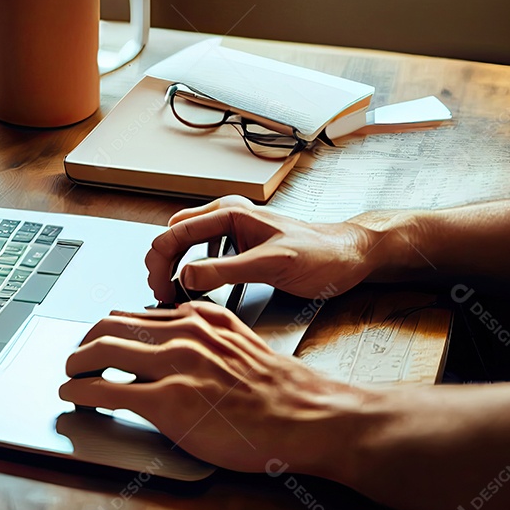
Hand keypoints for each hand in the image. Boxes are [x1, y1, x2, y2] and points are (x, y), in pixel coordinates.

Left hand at [58, 302, 361, 475]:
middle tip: (75, 360)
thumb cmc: (280, 391)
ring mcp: (174, 366)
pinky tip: (72, 396)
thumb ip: (203, 339)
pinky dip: (80, 391)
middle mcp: (183, 333)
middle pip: (109, 325)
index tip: (97, 341)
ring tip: (68, 377)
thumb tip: (170, 348)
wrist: (308, 416)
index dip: (107, 330)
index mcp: (199, 318)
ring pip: (101, 350)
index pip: (135, 313)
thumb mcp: (238, 344)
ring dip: (74, 364)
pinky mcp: (168, 401)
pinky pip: (106, 390)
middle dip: (83, 343)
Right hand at [145, 195, 380, 301]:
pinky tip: (195, 290)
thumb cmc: (322, 255)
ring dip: (173, 268)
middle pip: (173, 236)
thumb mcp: (273, 265)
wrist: (350, 256)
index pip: (176, 232)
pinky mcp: (239, 248)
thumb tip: (186, 276)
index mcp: (230, 214)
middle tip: (161, 295)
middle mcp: (226, 218)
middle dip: (160, 265)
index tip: (159, 289)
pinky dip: (190, 272)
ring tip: (172, 294)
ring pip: (184, 246)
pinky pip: (202, 255)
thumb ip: (227, 270)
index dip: (160, 262)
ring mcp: (232, 232)